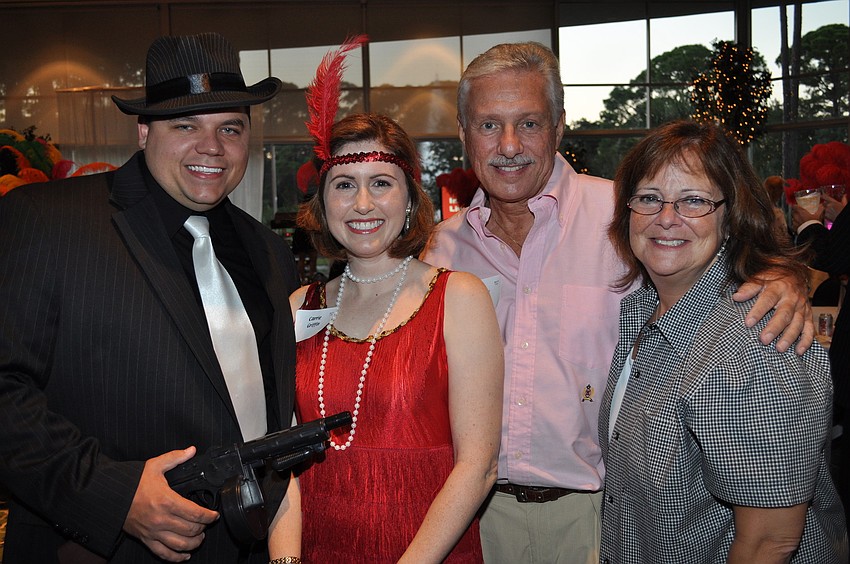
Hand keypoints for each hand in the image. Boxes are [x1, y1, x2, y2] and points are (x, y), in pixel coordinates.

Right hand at [123, 447, 218, 561]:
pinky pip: (163, 553)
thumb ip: (175, 457)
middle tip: (207, 523)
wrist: (111, 496)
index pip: (195, 514)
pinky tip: (185, 554)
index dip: (209, 516)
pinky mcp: (146, 539)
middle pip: (191, 530)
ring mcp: (153, 531)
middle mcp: (161, 519)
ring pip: (180, 544)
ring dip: (194, 543)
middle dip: (203, 528)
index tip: (214, 515)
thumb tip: (191, 450)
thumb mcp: (155, 465)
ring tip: (200, 537)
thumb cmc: (133, 482)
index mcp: (167, 501)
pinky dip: (176, 557)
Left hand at [733, 276, 812, 354]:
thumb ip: (749, 288)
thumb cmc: (773, 278)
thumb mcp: (760, 278)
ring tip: (779, 348)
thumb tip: (736, 297)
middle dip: (774, 328)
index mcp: (778, 288)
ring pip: (797, 323)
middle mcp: (792, 298)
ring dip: (789, 337)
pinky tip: (798, 351)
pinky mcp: (808, 315)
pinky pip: (809, 328)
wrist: (795, 274)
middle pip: (784, 314)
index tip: (748, 323)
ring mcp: (801, 307)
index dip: (758, 311)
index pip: (767, 300)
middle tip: (764, 340)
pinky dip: (806, 340)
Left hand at [790, 203, 822, 230]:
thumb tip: (821, 205)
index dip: (795, 206)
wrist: (810, 232)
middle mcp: (796, 217)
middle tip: (799, 212)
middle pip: (793, 213)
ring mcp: (794, 223)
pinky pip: (793, 225)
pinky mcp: (794, 228)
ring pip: (793, 219)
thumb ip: (820, 209)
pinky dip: (795, 225)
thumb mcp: (818, 215)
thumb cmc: (813, 223)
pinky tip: (799, 225)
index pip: (795, 207)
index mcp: (801, 212)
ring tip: (800, 219)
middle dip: (795, 212)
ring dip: (795, 218)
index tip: (796, 206)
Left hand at [822, 194, 846, 222]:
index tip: (821, 195)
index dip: (823, 195)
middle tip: (831, 206)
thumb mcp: (844, 204)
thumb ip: (843, 199)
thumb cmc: (843, 212)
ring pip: (824, 208)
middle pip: (824, 203)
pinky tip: (831, 214)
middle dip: (826, 204)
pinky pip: (824, 213)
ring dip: (826, 209)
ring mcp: (826, 211)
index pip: (826, 197)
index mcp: (833, 202)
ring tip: (832, 211)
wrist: (841, 218)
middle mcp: (829, 206)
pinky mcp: (825, 215)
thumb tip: (844, 195)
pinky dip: (826, 213)